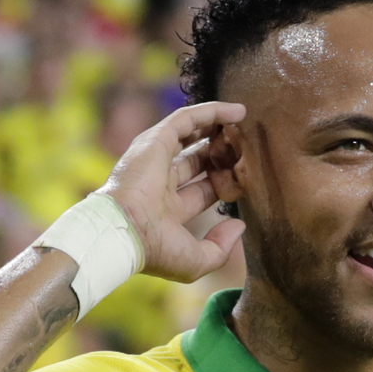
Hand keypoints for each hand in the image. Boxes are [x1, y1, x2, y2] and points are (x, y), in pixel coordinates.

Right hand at [100, 101, 246, 283]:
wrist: (124, 232)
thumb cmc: (155, 250)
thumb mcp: (196, 260)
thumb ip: (220, 246)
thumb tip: (239, 225)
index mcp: (166, 210)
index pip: (202, 191)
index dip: (225, 184)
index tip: (248, 178)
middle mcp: (159, 182)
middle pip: (197, 161)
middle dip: (222, 154)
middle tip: (248, 149)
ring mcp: (155, 159)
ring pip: (192, 136)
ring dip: (217, 128)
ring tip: (245, 121)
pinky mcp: (155, 140)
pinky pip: (187, 119)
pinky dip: (212, 112)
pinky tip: (238, 111)